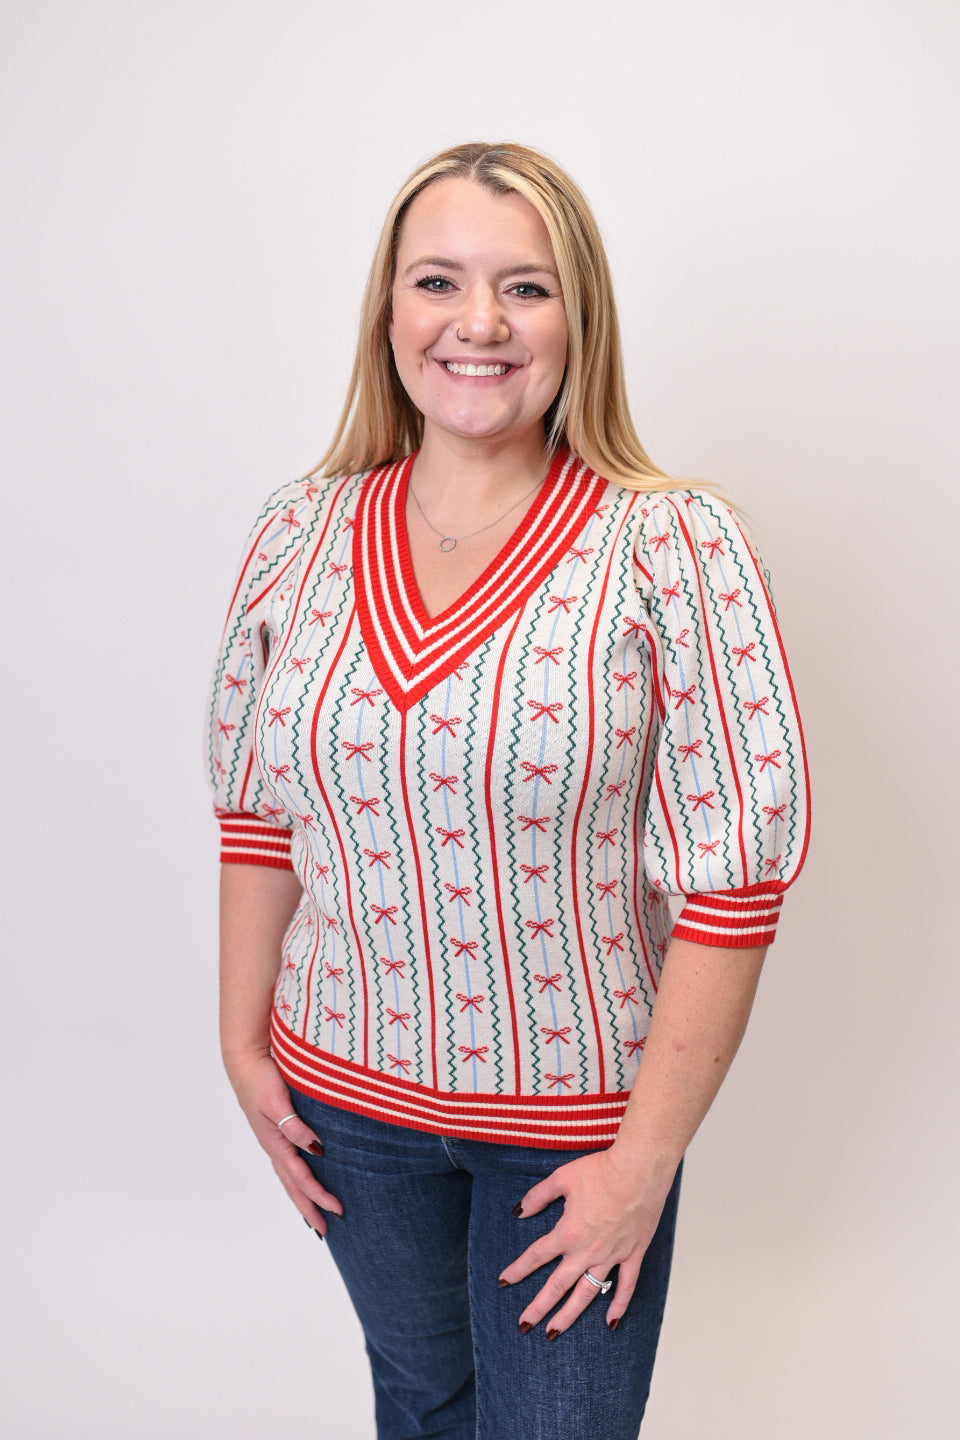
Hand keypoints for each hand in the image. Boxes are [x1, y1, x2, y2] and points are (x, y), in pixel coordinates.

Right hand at [226, 1050, 342, 1234]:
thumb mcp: (278, 1101)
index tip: (337, 1210)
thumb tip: (316, 1149)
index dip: (318, 1195)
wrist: (246, 1062)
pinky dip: (298, 1178)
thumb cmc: (262, 1079)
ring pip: (290, 1177)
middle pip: (293, 1186)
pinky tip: (306, 1179)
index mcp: (275, 1143)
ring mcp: (274, 1140)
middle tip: (326, 1231)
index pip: (301, 1178)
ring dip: (303, 1197)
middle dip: (309, 1208)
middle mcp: (275, 1146)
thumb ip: (295, 1126)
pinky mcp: (276, 1130)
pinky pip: (289, 1161)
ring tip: (315, 1215)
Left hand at [497, 1148, 674, 1335]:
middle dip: (538, 1307)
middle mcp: (588, 1250)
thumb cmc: (602, 1170)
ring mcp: (612, 1255)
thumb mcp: (562, 1178)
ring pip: (587, 1293)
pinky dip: (619, 1304)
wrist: (639, 1168)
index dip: (518, 1269)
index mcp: (568, 1232)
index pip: (536, 1256)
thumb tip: (519, 1211)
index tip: (504, 1281)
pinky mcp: (633, 1253)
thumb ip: (538, 1196)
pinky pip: (626, 1285)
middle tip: (523, 1326)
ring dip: (569, 1315)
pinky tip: (610, 1322)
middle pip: (557, 1285)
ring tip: (554, 1333)